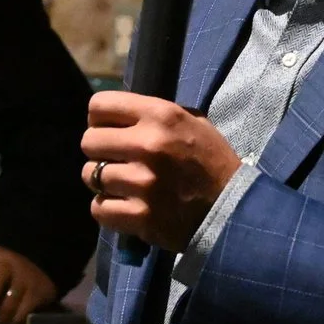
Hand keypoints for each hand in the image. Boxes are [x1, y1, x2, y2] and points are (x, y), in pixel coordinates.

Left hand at [81, 91, 240, 251]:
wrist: (234, 210)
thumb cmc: (212, 163)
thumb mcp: (194, 123)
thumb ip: (156, 115)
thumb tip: (119, 115)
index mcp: (161, 116)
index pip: (99, 106)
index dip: (99, 119)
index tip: (109, 130)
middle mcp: (149, 145)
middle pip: (89, 142)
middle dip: (100, 151)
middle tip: (117, 160)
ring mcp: (142, 183)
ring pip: (91, 176)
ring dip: (104, 181)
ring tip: (123, 185)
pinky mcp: (140, 216)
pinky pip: (99, 208)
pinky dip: (107, 209)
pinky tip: (124, 206)